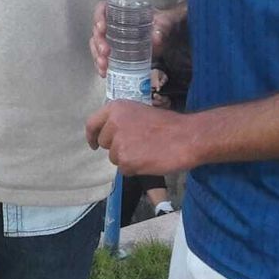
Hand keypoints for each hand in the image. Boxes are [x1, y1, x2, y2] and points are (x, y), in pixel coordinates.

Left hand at [85, 101, 200, 176]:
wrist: (187, 137)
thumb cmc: (168, 125)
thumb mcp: (139, 112)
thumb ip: (122, 121)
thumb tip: (111, 135)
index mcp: (116, 108)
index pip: (92, 124)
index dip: (92, 136)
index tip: (93, 145)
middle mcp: (113, 123)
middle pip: (104, 144)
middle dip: (117, 148)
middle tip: (138, 146)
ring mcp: (119, 143)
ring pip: (115, 158)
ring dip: (128, 159)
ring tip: (147, 152)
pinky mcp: (126, 160)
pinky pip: (124, 170)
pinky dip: (135, 169)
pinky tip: (150, 160)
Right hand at [89, 2, 186, 76]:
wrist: (165, 35)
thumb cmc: (161, 23)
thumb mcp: (165, 20)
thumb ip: (163, 25)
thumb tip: (156, 37)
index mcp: (120, 10)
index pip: (103, 9)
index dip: (98, 17)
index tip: (102, 28)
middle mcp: (112, 23)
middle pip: (97, 30)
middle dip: (98, 42)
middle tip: (105, 52)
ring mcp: (111, 38)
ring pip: (96, 45)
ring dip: (97, 55)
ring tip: (104, 65)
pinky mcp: (113, 51)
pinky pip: (101, 56)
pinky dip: (101, 65)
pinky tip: (104, 72)